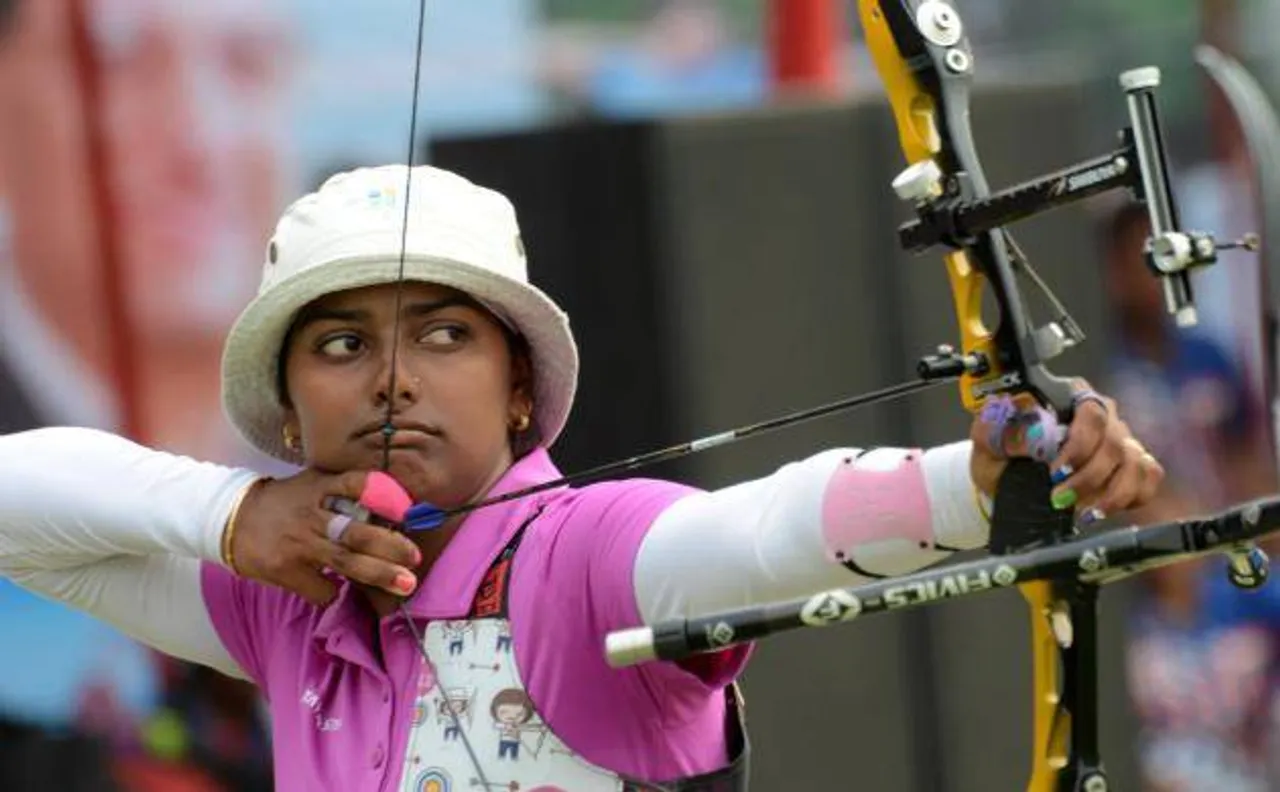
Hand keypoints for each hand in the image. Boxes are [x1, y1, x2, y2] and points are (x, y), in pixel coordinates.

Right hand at [225, 469, 421, 605]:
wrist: (232, 518)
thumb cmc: (286, 502)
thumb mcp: (313, 484)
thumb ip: (347, 492)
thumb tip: (397, 505)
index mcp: (321, 488)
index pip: (355, 484)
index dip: (383, 496)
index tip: (407, 511)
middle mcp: (312, 514)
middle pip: (356, 531)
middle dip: (391, 546)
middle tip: (416, 558)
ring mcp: (298, 543)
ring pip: (345, 561)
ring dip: (379, 574)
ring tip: (406, 583)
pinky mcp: (285, 569)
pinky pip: (321, 588)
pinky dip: (336, 592)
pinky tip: (343, 591)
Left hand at [969, 380, 1163, 521]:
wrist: (1003, 478)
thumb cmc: (999, 452)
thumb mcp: (987, 438)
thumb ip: (998, 430)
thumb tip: (1030, 436)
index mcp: (1068, 397)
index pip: (1091, 412)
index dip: (1080, 445)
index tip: (1055, 472)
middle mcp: (1101, 415)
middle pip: (1116, 443)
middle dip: (1089, 478)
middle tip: (1059, 498)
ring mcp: (1119, 439)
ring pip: (1136, 462)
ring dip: (1112, 493)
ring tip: (1083, 513)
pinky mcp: (1130, 465)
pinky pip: (1150, 476)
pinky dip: (1133, 496)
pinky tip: (1104, 510)